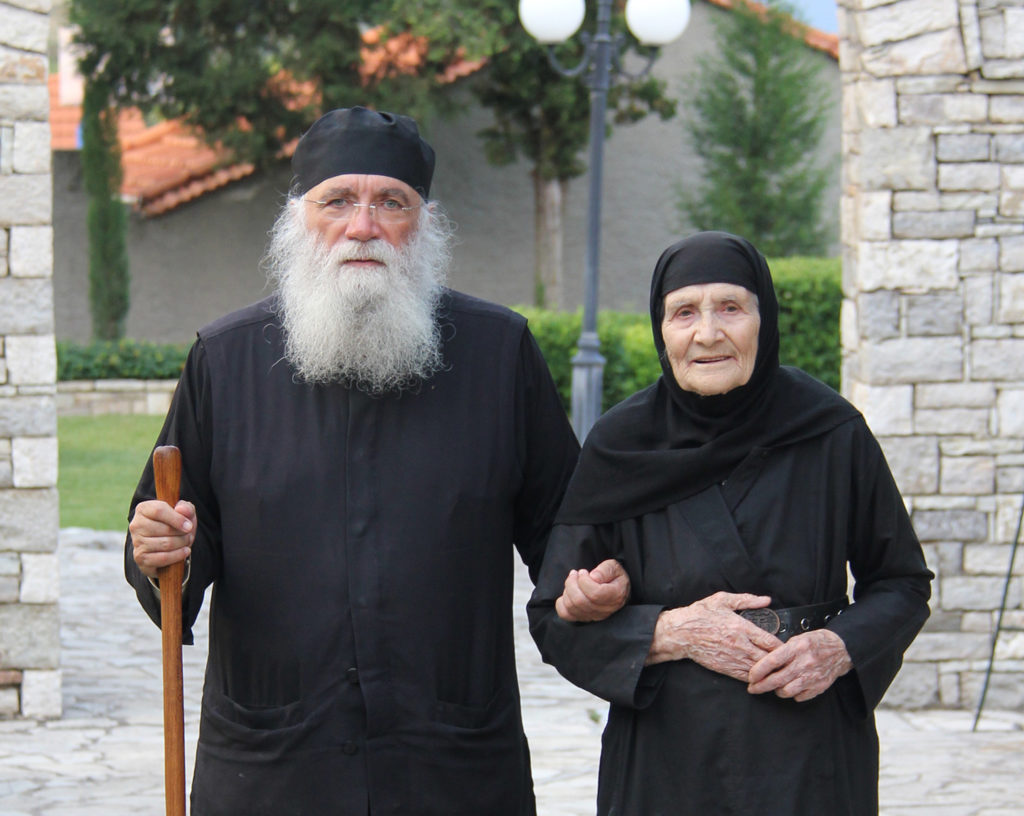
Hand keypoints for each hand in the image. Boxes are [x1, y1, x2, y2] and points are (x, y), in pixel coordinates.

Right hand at [129, 499, 195, 578]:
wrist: (168, 544)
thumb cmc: (176, 524)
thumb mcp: (184, 512)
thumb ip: (186, 508)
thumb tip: (181, 509)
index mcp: (144, 509)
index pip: (159, 511)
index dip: (177, 519)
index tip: (189, 526)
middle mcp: (136, 525)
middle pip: (165, 530)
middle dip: (183, 534)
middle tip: (188, 535)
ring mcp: (137, 542)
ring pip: (166, 544)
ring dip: (182, 544)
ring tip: (186, 542)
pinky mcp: (140, 558)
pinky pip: (163, 558)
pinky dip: (178, 555)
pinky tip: (185, 551)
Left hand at [555, 559, 630, 621]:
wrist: (614, 587)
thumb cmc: (613, 576)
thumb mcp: (614, 567)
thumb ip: (605, 570)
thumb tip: (593, 577)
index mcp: (615, 596)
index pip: (595, 594)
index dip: (584, 581)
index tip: (583, 572)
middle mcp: (606, 610)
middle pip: (580, 601)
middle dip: (572, 583)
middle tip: (574, 573)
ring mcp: (594, 616)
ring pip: (571, 607)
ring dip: (567, 590)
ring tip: (572, 580)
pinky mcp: (583, 618)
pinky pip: (565, 614)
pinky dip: (561, 602)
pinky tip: (568, 592)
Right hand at [646, 591, 780, 681]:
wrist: (680, 633)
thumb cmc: (700, 615)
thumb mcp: (723, 600)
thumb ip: (747, 600)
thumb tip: (766, 600)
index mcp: (742, 627)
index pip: (770, 642)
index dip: (784, 647)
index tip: (790, 648)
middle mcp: (740, 645)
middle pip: (768, 659)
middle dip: (780, 663)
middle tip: (789, 664)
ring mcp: (732, 658)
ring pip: (759, 670)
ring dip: (770, 673)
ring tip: (780, 674)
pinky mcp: (725, 668)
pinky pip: (745, 677)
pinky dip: (756, 679)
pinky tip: (762, 678)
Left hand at [747, 629, 852, 701]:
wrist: (841, 649)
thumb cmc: (817, 642)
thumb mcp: (797, 639)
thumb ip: (781, 650)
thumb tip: (764, 662)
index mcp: (796, 648)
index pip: (772, 661)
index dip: (758, 671)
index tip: (750, 676)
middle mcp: (804, 663)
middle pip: (777, 679)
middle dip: (761, 686)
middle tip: (753, 688)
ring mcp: (812, 677)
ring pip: (787, 691)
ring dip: (777, 690)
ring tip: (774, 686)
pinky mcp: (819, 687)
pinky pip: (799, 696)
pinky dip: (792, 694)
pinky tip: (790, 687)